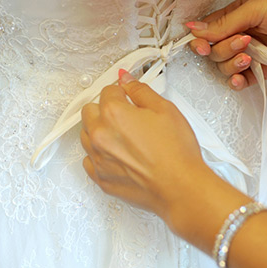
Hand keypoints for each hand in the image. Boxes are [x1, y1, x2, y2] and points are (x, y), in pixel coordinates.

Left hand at [81, 71, 204, 224]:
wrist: (180, 188)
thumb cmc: (176, 152)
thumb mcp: (164, 109)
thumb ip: (140, 90)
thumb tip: (125, 79)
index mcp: (113, 113)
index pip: (107, 91)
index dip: (121, 91)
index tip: (128, 96)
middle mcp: (100, 135)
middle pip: (90, 111)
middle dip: (105, 108)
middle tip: (126, 115)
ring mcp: (97, 158)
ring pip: (86, 135)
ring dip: (100, 130)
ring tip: (124, 136)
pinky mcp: (101, 178)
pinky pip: (89, 159)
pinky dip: (100, 154)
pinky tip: (119, 154)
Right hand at [187, 0, 266, 89]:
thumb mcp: (254, 9)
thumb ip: (224, 22)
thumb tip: (192, 28)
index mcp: (232, 18)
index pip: (205, 32)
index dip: (200, 41)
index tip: (202, 46)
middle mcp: (237, 37)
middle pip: (214, 53)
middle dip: (224, 50)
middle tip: (245, 41)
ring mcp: (248, 55)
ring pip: (224, 68)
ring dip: (232, 64)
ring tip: (250, 57)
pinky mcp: (260, 71)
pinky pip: (239, 82)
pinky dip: (237, 82)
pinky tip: (242, 78)